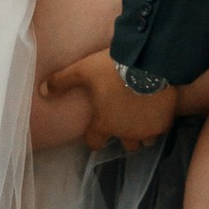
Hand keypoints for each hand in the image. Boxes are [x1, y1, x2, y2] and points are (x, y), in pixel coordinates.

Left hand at [41, 45, 178, 150]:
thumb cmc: (112, 68)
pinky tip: (158, 109)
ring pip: (146, 141)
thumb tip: (43, 90)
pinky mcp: (165, 122)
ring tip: (142, 118)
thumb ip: (62, 81)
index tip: (97, 130)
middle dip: (124, 136)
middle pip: (127, 146)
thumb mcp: (82, 70)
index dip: (94, 138)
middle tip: (124, 121)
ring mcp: (147, 129)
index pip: (95, 143)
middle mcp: (126, 133)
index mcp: (104, 124)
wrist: (149, 62)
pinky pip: (162, 129)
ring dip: (143, 132)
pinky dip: (159, 122)